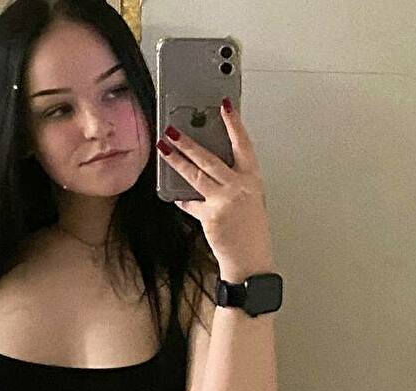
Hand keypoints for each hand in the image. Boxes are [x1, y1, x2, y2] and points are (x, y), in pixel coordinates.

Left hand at [156, 97, 273, 280]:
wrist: (251, 259)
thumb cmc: (252, 231)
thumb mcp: (250, 200)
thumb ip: (233, 182)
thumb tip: (212, 168)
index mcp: (252, 180)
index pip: (244, 145)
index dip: (234, 124)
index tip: (225, 106)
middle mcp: (239, 187)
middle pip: (209, 158)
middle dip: (188, 142)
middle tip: (173, 129)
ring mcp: (224, 201)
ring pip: (195, 175)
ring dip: (176, 160)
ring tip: (163, 148)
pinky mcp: (210, 216)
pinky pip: (190, 203)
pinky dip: (183, 199)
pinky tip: (175, 195)